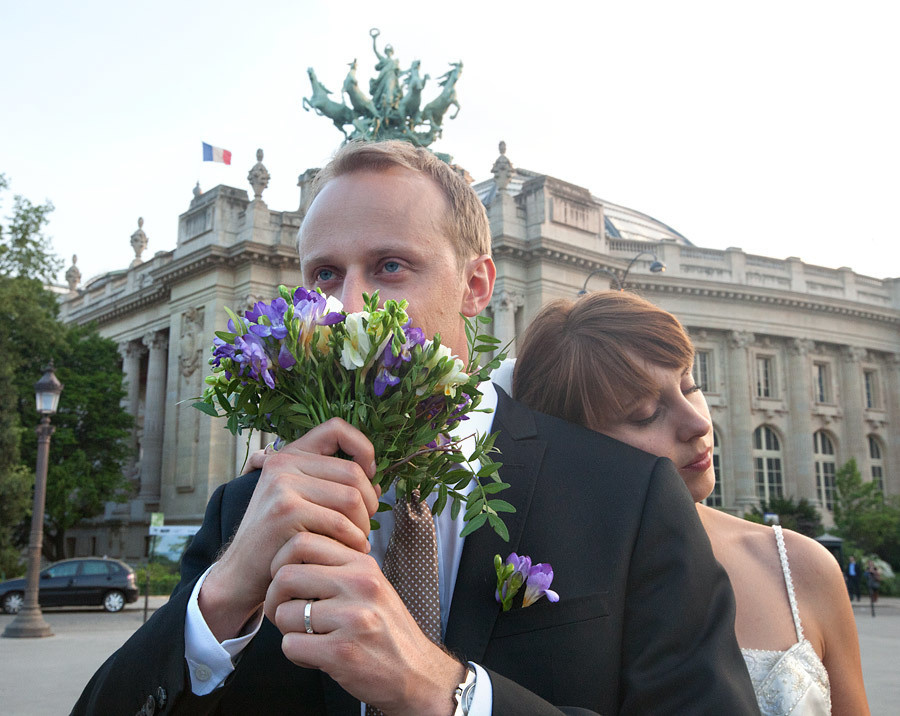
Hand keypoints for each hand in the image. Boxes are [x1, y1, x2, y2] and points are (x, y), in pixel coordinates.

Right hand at [199, 418, 379, 640]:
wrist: (241, 573)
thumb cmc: (280, 539)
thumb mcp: (303, 503)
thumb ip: (334, 487)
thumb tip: (376, 484)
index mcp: (289, 454)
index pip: (335, 428)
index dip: (362, 447)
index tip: (370, 475)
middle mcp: (283, 462)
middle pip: (353, 471)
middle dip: (369, 502)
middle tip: (366, 525)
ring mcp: (283, 485)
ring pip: (351, 497)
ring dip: (363, 525)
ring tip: (358, 541)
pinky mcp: (286, 511)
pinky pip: (339, 523)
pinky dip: (353, 540)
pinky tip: (351, 551)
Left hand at [265, 532, 463, 715]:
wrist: (417, 673)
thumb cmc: (387, 629)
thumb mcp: (372, 586)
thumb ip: (339, 568)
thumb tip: (291, 554)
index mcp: (363, 564)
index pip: (303, 541)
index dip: (282, 562)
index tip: (287, 582)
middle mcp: (359, 585)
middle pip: (286, 576)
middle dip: (275, 599)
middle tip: (284, 612)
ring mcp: (352, 618)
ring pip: (284, 614)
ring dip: (287, 630)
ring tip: (309, 637)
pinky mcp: (342, 652)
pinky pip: (291, 645)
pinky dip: (296, 654)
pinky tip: (316, 656)